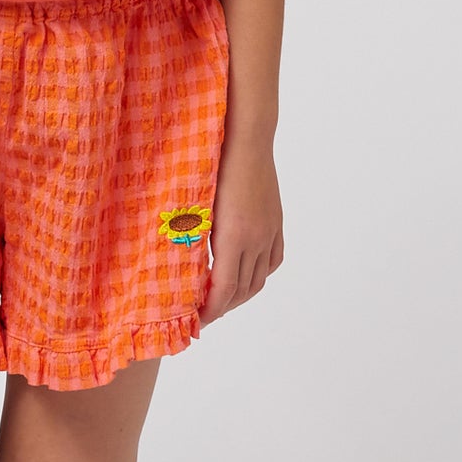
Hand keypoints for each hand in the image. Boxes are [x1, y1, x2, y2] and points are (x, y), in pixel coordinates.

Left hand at [202, 138, 283, 320]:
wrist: (246, 140)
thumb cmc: (214, 166)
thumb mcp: (197, 206)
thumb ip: (194, 238)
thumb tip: (184, 269)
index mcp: (233, 238)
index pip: (224, 291)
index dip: (210, 312)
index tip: (196, 322)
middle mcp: (256, 239)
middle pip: (242, 291)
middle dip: (223, 308)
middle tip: (203, 315)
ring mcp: (269, 232)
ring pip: (260, 279)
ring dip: (241, 295)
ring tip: (222, 299)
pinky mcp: (276, 223)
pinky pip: (273, 260)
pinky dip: (259, 275)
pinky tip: (246, 276)